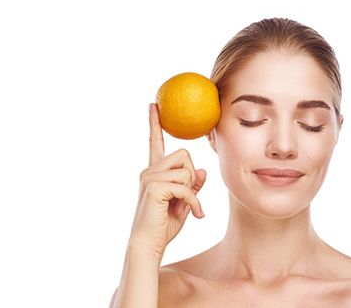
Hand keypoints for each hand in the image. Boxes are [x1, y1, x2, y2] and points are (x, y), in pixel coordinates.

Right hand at [128, 103, 205, 259]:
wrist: (149, 245)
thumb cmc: (163, 226)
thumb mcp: (184, 203)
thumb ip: (192, 185)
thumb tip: (202, 170)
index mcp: (154, 172)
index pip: (155, 143)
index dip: (155, 123)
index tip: (153, 105)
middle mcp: (149, 171)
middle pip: (184, 155)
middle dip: (192, 176)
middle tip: (187, 197)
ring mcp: (150, 177)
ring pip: (187, 170)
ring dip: (192, 191)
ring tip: (187, 208)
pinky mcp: (154, 187)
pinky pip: (186, 186)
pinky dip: (194, 202)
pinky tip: (195, 215)